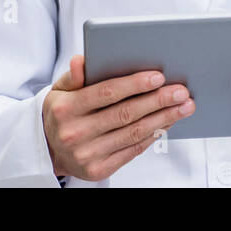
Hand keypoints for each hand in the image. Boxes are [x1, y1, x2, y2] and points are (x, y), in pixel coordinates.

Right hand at [42, 54, 194, 181]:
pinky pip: (132, 150)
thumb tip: (82, 60)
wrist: (48, 149)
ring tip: (182, 107)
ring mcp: (87, 154)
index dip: (134, 84)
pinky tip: (166, 123)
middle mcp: (75, 132)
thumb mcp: (59, 90)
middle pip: (125, 114)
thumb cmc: (60, 113)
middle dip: (157, 101)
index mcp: (66, 108)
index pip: (106, 93)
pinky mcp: (98, 169)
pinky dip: (152, 135)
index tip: (158, 76)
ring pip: (133, 133)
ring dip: (163, 119)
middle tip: (180, 91)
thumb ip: (73, 75)